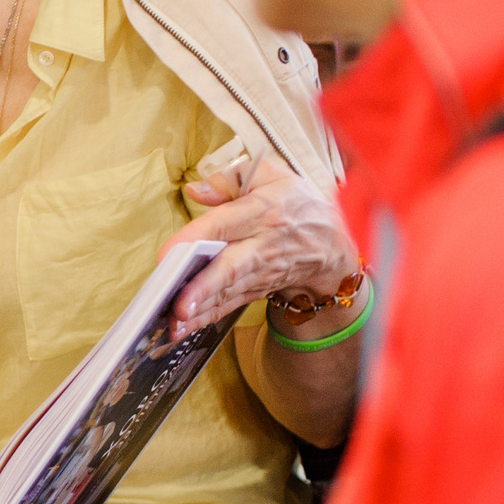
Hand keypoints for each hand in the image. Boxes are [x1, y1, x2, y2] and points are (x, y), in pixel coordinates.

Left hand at [167, 152, 358, 338]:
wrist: (333, 243)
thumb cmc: (296, 204)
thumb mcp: (273, 176)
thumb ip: (230, 178)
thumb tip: (196, 190)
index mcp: (262, 211)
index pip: (226, 223)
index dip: (197, 236)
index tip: (171, 252)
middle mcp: (262, 245)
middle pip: (230, 268)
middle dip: (203, 286)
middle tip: (177, 302)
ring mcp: (260, 273)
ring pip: (226, 292)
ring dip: (198, 308)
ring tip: (171, 322)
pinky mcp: (256, 289)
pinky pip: (228, 305)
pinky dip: (204, 318)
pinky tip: (181, 327)